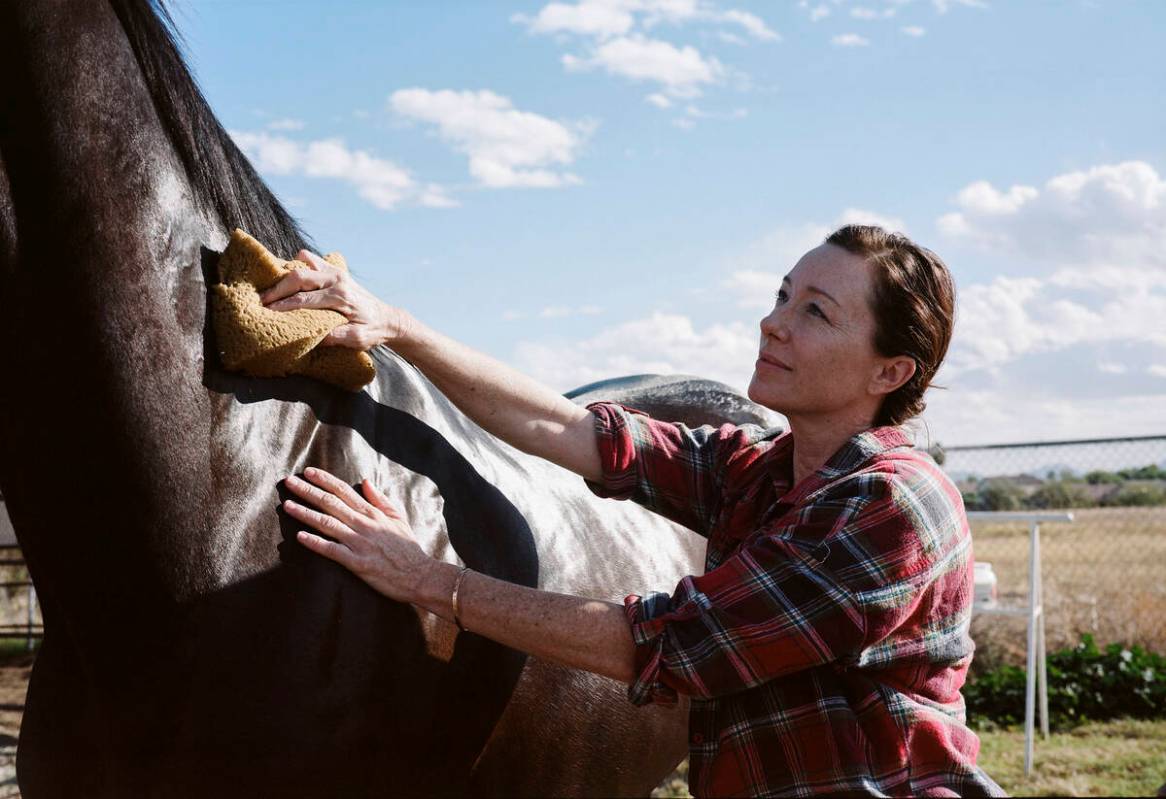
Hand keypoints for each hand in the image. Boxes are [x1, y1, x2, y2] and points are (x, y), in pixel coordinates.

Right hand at [260, 248, 412, 349]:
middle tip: (260, 299)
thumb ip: (337, 337)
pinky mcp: (335, 270)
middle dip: (277, 288)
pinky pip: (312, 259)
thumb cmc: (372, 331)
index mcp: (341, 297)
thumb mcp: (358, 340)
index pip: (304, 300)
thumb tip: (314, 337)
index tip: (266, 311)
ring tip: (271, 287)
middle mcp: (337, 280)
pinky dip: (298, 264)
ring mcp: (336, 272)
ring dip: (286, 273)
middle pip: (300, 277)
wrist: (387, 318)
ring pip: (304, 262)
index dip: (283, 306)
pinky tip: (289, 279)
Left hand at [282, 467, 430, 603]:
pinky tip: (299, 536)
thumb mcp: (399, 518)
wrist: (420, 575)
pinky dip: (316, 543)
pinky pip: (332, 551)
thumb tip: (365, 481)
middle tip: (288, 482)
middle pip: (331, 503)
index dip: (324, 480)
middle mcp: (365, 525)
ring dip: (305, 514)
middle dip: (308, 491)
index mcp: (373, 513)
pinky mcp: (358, 563)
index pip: (344, 491)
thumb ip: (381, 499)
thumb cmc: (408, 548)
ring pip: (328, 524)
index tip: (307, 472)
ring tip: (287, 506)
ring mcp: (360, 543)